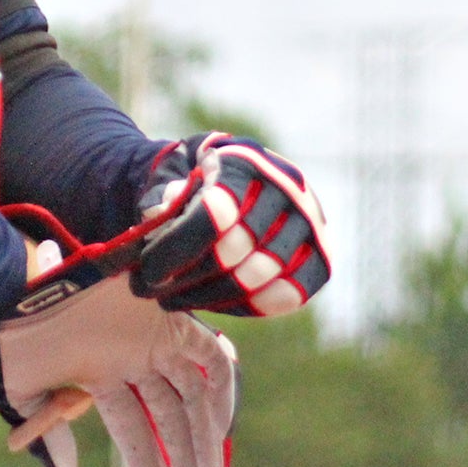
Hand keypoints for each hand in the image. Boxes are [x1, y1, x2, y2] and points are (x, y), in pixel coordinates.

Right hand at [0, 244, 239, 466]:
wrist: (26, 284)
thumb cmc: (18, 337)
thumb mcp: (26, 396)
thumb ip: (49, 438)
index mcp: (98, 374)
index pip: (130, 426)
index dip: (147, 461)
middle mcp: (131, 357)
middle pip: (167, 415)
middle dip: (184, 456)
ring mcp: (152, 338)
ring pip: (190, 394)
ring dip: (205, 436)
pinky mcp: (170, 318)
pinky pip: (207, 355)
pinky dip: (221, 386)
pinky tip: (221, 425)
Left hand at [132, 133, 330, 317]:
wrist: (239, 180)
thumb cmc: (197, 178)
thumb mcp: (173, 172)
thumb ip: (162, 192)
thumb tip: (161, 213)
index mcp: (245, 160)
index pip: (214, 215)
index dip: (176, 249)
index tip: (147, 272)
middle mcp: (286, 188)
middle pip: (234, 252)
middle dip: (185, 279)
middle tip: (151, 291)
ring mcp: (310, 224)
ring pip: (258, 278)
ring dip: (208, 298)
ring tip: (172, 299)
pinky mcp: (320, 258)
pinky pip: (286, 296)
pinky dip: (246, 306)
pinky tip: (211, 303)